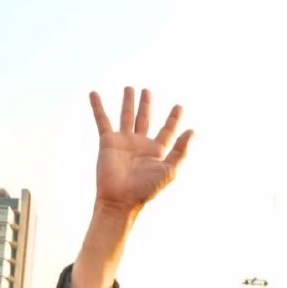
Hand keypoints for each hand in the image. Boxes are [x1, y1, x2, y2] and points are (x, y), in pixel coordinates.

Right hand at [90, 88, 192, 216]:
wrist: (120, 200)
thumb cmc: (145, 189)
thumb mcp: (169, 170)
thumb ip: (181, 151)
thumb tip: (192, 131)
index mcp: (156, 151)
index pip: (167, 130)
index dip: (174, 119)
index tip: (179, 106)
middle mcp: (140, 144)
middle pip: (145, 119)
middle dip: (146, 105)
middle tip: (147, 91)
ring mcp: (123, 142)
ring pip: (126, 116)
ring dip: (128, 102)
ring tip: (129, 88)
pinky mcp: (108, 142)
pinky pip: (102, 120)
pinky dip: (98, 106)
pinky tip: (94, 93)